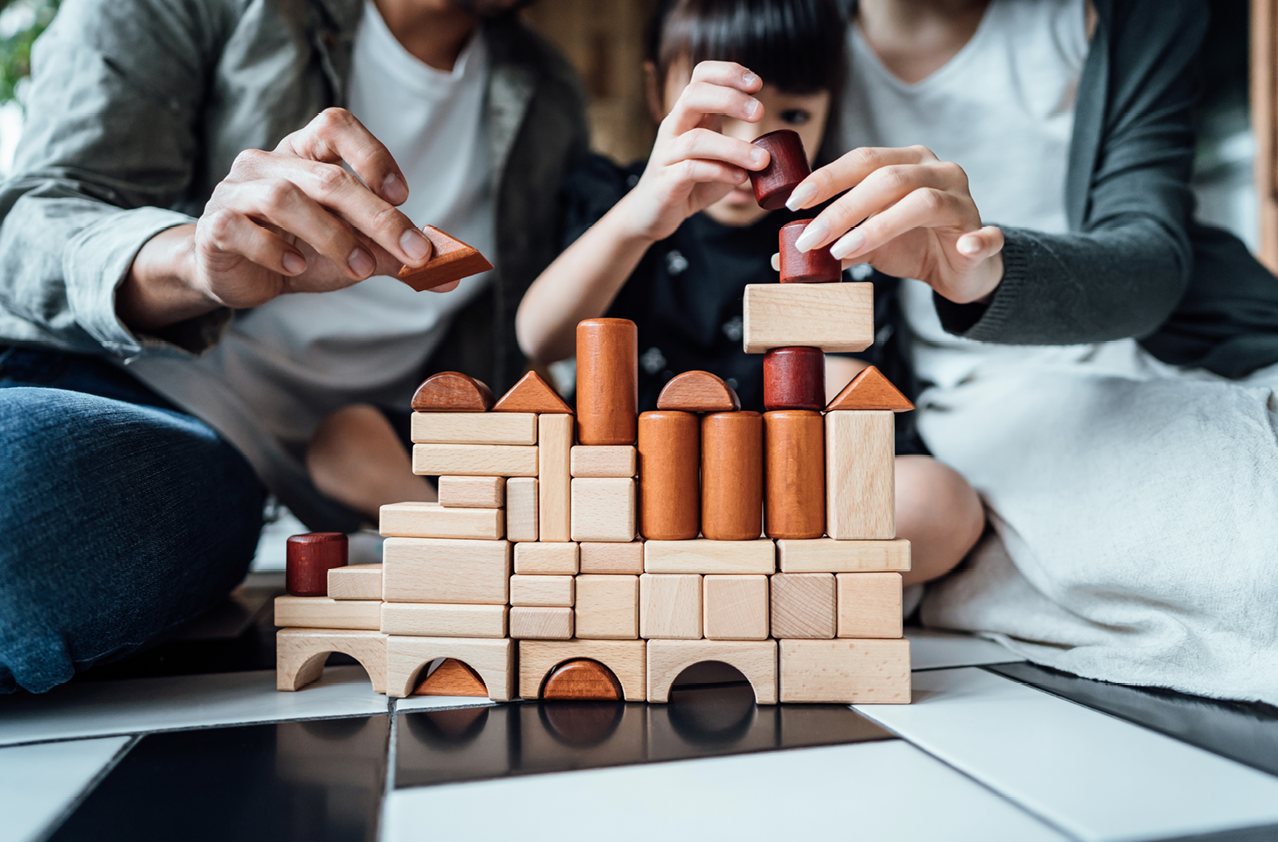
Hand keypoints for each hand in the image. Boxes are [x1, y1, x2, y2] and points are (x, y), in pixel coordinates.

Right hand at [191, 108, 438, 308]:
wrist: (238, 277)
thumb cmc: (300, 251)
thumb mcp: (355, 250)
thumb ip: (397, 256)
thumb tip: (451, 274)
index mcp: (303, 153)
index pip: (336, 124)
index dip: (372, 154)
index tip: (403, 197)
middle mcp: (267, 162)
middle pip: (327, 176)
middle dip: (377, 217)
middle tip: (412, 253)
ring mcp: (236, 191)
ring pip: (285, 198)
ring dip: (331, 236)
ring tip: (358, 269)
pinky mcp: (215, 226)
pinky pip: (242, 229)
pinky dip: (275, 250)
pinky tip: (297, 270)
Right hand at [618, 61, 769, 241]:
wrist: (653, 213)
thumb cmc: (690, 182)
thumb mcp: (718, 158)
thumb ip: (739, 148)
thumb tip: (776, 148)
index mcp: (688, 115)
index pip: (701, 76)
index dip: (728, 72)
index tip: (757, 84)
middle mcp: (674, 128)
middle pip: (694, 95)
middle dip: (730, 99)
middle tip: (759, 113)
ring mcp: (667, 154)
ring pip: (696, 139)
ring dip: (734, 148)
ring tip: (762, 160)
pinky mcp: (665, 181)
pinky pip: (691, 170)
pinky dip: (720, 172)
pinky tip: (740, 178)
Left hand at [785, 145, 1003, 303]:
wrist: (959, 270)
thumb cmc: (912, 245)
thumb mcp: (866, 241)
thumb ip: (832, 241)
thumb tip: (781, 254)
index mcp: (908, 163)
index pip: (863, 160)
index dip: (827, 178)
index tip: (793, 202)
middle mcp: (938, 172)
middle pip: (888, 178)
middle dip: (842, 208)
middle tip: (808, 237)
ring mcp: (964, 201)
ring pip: (923, 202)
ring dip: (879, 226)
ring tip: (843, 251)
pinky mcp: (983, 234)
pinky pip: (985, 236)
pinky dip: (975, 241)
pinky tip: (962, 248)